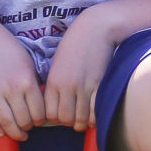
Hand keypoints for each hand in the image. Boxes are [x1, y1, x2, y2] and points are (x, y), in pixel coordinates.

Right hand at [0, 32, 45, 139]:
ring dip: (14, 133)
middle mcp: (11, 89)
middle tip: (28, 127)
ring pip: (6, 122)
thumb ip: (35, 87)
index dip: (40, 121)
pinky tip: (2, 132)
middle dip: (27, 128)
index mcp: (27, 82)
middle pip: (23, 120)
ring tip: (18, 134)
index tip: (39, 121)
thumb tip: (41, 110)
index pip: (38, 112)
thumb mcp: (30, 67)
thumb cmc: (12, 53)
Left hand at [43, 12, 117, 130]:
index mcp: (53, 81)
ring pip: (81, 119)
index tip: (62, 115)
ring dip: (83, 122)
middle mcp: (67, 87)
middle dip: (69, 122)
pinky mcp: (100, 85)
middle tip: (74, 118)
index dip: (56, 118)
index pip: (50, 114)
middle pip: (65, 119)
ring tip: (84, 119)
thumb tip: (56, 104)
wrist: (96, 29)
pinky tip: (95, 113)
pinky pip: (95, 111)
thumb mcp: (58, 63)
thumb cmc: (76, 44)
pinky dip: (95, 117)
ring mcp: (84, 87)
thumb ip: (55, 84)